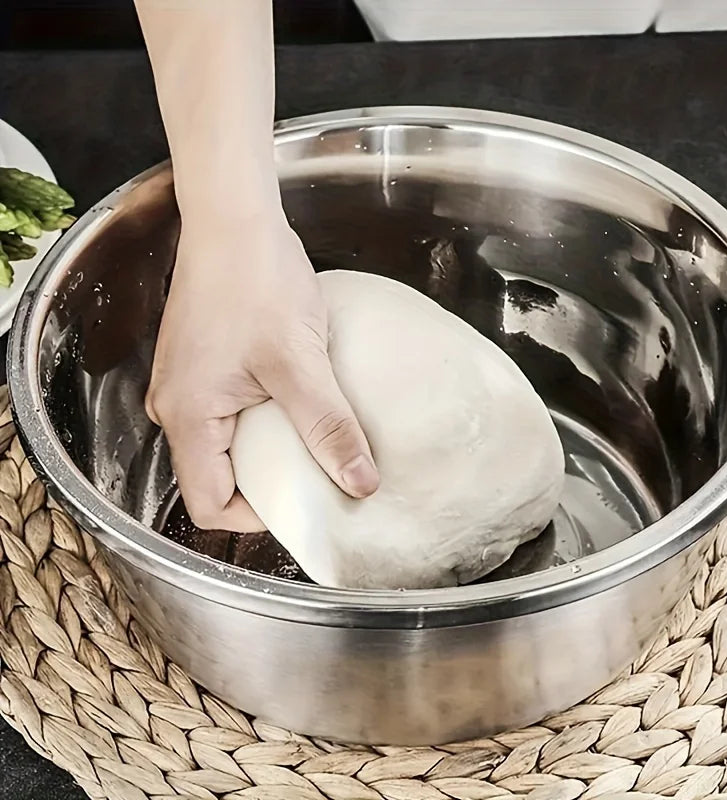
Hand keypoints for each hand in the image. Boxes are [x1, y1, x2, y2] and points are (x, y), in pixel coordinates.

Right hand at [146, 211, 379, 531]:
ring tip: (316, 437)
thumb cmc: (257, 280)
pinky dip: (263, 419)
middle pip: (217, 477)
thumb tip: (360, 484)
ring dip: (270, 449)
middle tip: (319, 475)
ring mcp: (185, 383)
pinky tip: (299, 403)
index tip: (305, 504)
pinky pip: (228, 412)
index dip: (256, 518)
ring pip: (226, 444)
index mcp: (187, 417)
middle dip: (269, 484)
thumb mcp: (300, 362)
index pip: (208, 505)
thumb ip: (328, 427)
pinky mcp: (202, 363)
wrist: (233, 218)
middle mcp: (174, 406)